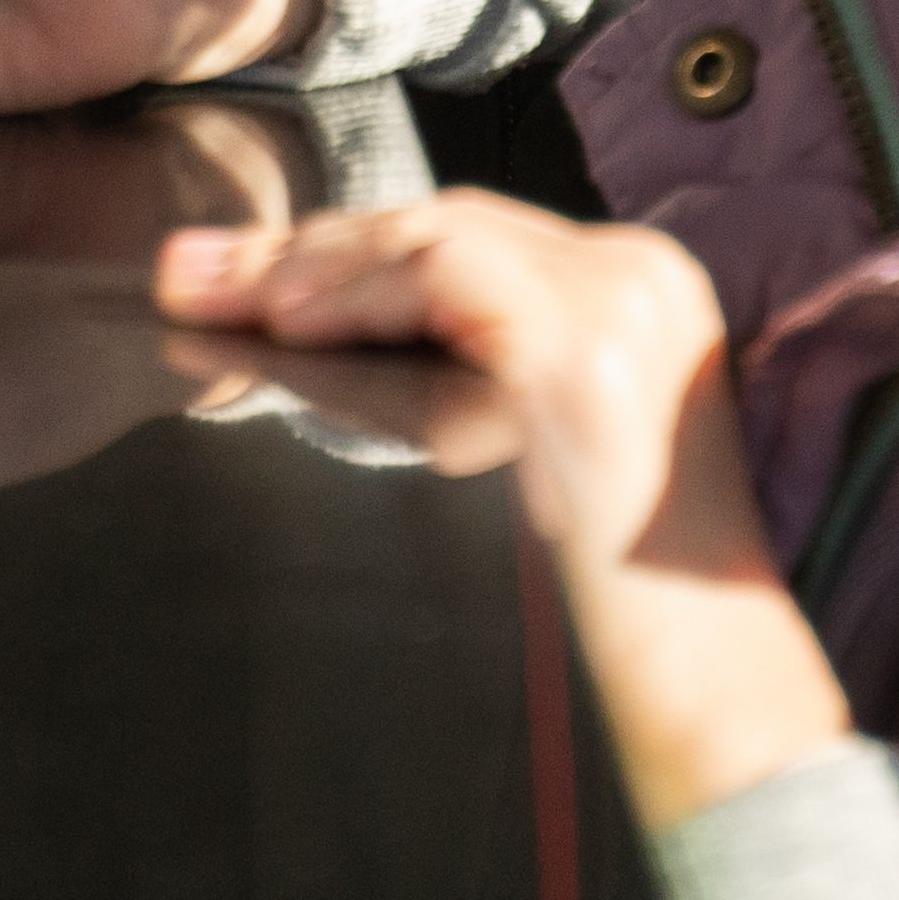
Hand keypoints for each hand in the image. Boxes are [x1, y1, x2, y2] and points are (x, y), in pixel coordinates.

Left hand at [156, 192, 847, 828]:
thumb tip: (291, 337)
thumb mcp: (520, 451)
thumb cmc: (621, 594)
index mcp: (637, 287)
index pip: (472, 234)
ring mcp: (622, 300)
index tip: (246, 276)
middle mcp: (641, 270)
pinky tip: (287, 329)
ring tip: (211, 296)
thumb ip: (449, 377)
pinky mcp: (583, 350)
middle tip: (188, 269)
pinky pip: (445, 283)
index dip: (350, 249)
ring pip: (438, 235)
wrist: (710, 678)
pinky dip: (356, 295)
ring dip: (311, 265)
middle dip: (309, 244)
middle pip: (447, 221)